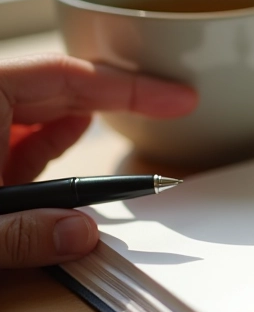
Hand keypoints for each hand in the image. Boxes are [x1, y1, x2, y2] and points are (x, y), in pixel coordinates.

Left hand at [0, 54, 195, 267]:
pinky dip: (49, 142)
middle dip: (117, 99)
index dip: (130, 88)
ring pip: (38, 110)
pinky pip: (17, 137)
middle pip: (59, 87)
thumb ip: (21, 233)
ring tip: (137, 125)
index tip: (179, 99)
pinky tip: (73, 140)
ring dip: (84, 121)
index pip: (67, 76)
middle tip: (175, 106)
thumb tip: (83, 235)